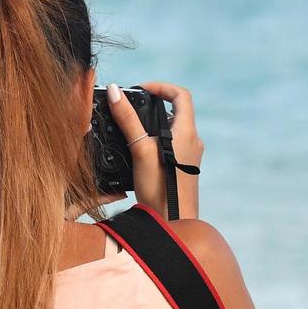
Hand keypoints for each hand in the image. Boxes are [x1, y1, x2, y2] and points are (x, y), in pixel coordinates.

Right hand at [106, 81, 205, 219]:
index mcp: (187, 132)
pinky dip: (155, 139)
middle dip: (153, 104)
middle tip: (131, 107)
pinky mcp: (183, 167)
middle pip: (177, 110)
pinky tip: (138, 149)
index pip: (181, 95)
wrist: (172, 221)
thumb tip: (114, 91)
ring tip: (131, 127)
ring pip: (173, 128)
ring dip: (153, 122)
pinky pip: (171, 144)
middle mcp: (193, 141)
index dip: (161, 86)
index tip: (140, 89)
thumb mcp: (140, 149)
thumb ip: (128, 119)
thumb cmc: (159, 188)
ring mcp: (190, 155)